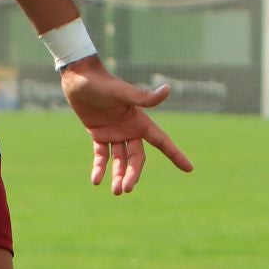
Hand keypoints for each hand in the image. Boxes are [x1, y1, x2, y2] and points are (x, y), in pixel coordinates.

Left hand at [58, 56, 192, 195]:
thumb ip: (143, 97)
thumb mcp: (122, 92)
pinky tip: (96, 181)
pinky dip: (99, 167)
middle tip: (125, 190)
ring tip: (115, 191)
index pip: (162, 141)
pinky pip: (101, 155)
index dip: (175, 154)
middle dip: (133, 174)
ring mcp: (114, 133)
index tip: (189, 169)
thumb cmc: (102, 83)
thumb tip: (167, 90)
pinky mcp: (98, 134)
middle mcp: (130, 129)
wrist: (79, 77)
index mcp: (139, 120)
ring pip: (120, 160)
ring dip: (118, 175)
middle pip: (137, 158)